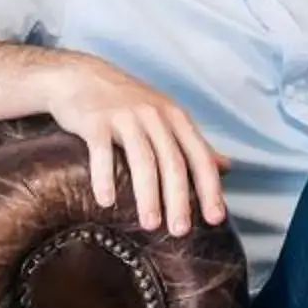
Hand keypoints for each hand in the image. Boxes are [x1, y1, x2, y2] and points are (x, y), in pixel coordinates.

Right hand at [44, 54, 229, 236]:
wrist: (80, 77)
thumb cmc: (128, 103)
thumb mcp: (166, 117)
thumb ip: (194, 144)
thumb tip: (226, 167)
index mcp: (176, 118)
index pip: (200, 157)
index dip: (210, 188)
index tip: (216, 219)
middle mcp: (155, 115)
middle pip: (173, 162)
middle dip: (179, 199)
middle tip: (180, 230)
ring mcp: (125, 116)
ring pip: (142, 160)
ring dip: (148, 195)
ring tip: (150, 224)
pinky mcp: (95, 120)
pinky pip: (102, 151)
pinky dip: (104, 177)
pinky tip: (105, 202)